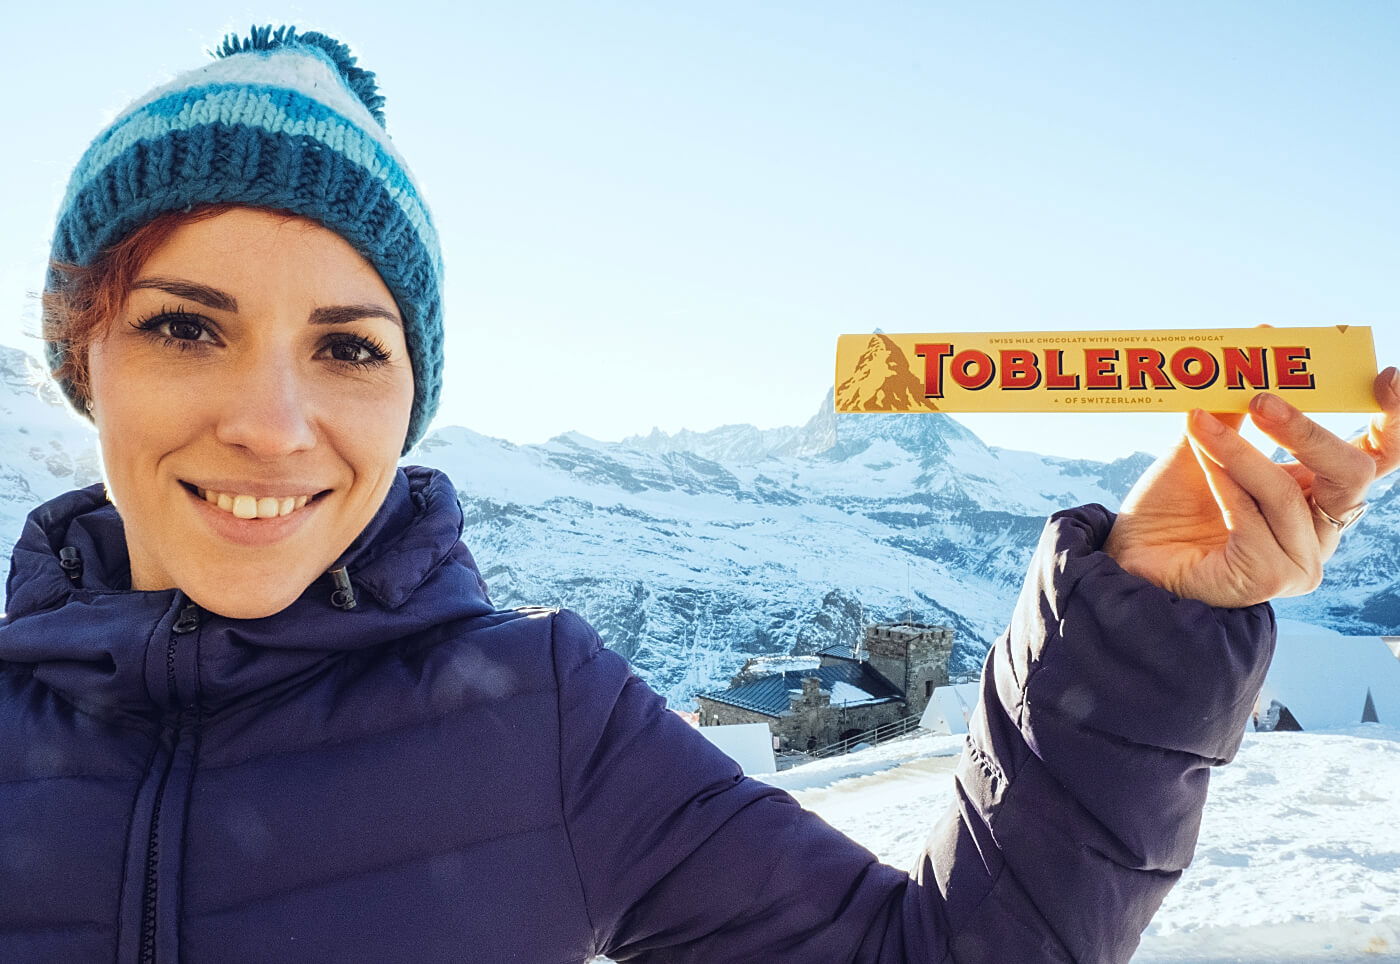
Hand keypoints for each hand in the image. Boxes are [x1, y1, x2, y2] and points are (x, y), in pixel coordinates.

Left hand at [1103, 366, 1399, 607]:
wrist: (1129, 552)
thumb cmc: (1172, 504)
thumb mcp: (1208, 443)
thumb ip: (1236, 404)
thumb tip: (1260, 336)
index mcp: (1320, 493)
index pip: (1378, 457)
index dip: (1391, 419)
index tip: (1382, 377)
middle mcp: (1321, 528)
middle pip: (1353, 473)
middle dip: (1307, 431)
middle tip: (1262, 399)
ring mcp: (1300, 559)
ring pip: (1285, 491)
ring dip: (1239, 452)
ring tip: (1200, 422)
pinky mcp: (1268, 578)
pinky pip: (1250, 519)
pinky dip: (1222, 484)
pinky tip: (1201, 466)